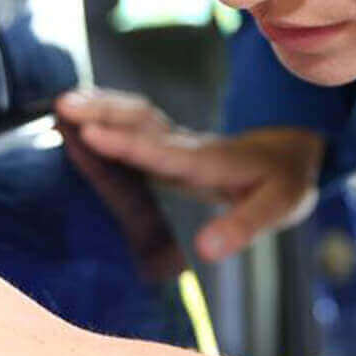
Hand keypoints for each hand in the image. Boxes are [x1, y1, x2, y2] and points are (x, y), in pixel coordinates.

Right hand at [56, 88, 323, 259]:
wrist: (292, 155)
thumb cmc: (282, 183)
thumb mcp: (278, 208)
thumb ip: (242, 227)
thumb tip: (206, 251)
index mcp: (212, 162)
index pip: (165, 152)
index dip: (129, 144)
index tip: (93, 134)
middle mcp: (189, 145)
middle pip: (144, 122)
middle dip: (105, 112)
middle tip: (64, 106)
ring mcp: (177, 141)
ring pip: (137, 117)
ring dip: (101, 107)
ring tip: (63, 104)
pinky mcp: (169, 144)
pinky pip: (135, 123)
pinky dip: (106, 113)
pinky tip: (78, 114)